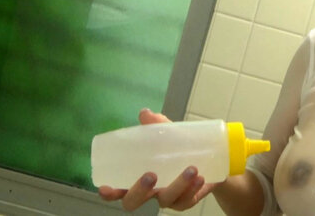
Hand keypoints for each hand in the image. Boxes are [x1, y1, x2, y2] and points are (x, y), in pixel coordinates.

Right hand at [97, 109, 219, 210]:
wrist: (209, 160)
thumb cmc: (179, 149)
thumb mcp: (169, 135)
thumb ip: (157, 126)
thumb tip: (145, 113)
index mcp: (138, 177)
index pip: (118, 190)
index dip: (109, 193)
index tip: (105, 188)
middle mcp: (150, 191)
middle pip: (134, 201)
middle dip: (139, 191)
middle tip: (151, 175)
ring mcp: (168, 198)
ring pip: (166, 199)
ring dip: (178, 185)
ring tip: (192, 168)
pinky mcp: (187, 200)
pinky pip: (187, 200)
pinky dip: (193, 189)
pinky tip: (201, 178)